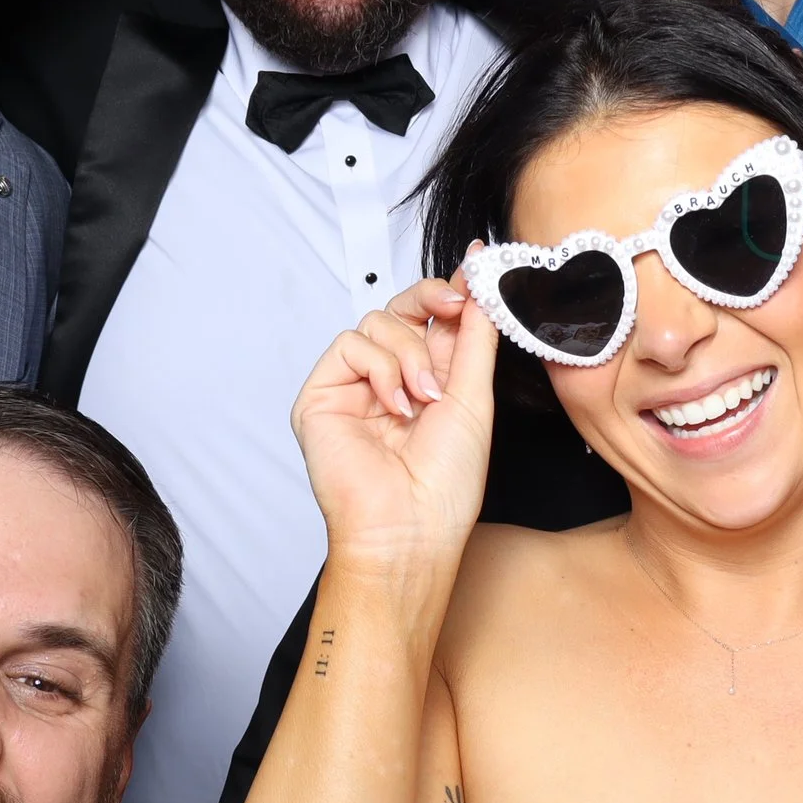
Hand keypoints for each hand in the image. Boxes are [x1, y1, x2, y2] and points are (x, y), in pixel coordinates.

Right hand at [291, 267, 498, 580]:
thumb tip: (479, 278)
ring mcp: (356, 386)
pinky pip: (350, 345)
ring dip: (410, 355)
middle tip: (455, 305)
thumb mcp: (474, 395)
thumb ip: (474, 334)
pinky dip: (380, 369)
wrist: (410, 527)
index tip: (476, 275)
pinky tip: (395, 406)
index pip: (435, 317)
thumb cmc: (446, 482)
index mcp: (433, 379)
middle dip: (431, 299)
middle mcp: (394, 379)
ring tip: (424, 401)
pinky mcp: (323, 395)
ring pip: (378, 322)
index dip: (453, 293)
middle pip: (402, 308)